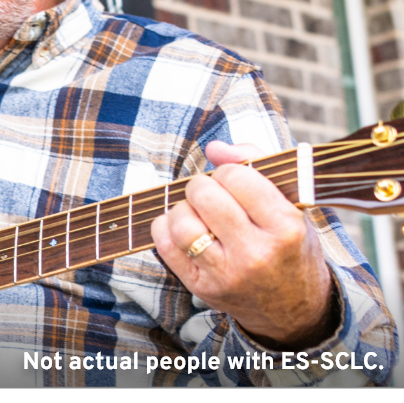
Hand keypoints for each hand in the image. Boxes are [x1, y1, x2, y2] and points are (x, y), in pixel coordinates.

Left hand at [151, 142, 339, 349]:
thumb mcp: (292, 206)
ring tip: (197, 213)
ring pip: (181, 223)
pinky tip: (182, 228)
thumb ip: (258, 165)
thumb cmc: (291, 248)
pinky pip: (164, 246)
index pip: (238, 178)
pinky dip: (165, 228)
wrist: (294, 310)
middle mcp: (256, 252)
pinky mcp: (202, 287)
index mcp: (286, 227)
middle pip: (205, 197)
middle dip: (202, 186)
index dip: (229, 171)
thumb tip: (215, 147)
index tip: (234, 180)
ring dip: (182, 209)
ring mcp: (226, 273)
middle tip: (211, 193)